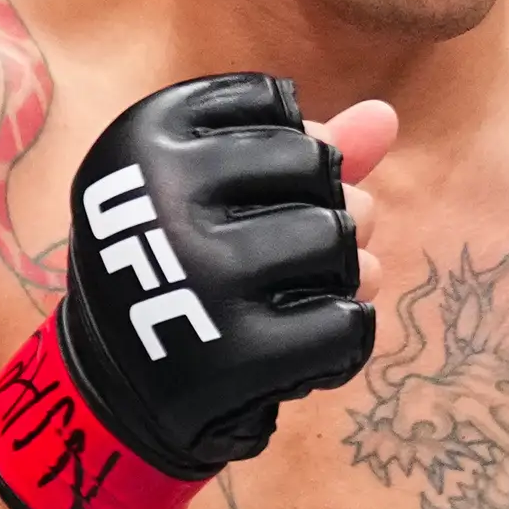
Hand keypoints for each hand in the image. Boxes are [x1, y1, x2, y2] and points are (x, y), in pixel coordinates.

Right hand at [0, 80, 395, 508]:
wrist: (120, 392)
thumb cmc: (181, 269)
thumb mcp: (214, 193)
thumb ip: (300, 150)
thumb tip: (387, 115)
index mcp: (144, 137)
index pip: (288, 120)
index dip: (294, 168)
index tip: (242, 207)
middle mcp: (162, 198)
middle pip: (323, 175)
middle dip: (324, 218)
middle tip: (270, 262)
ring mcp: (197, 277)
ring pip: (342, 246)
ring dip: (337, 279)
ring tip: (282, 301)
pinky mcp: (235, 355)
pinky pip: (351, 325)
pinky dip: (340, 342)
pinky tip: (292, 350)